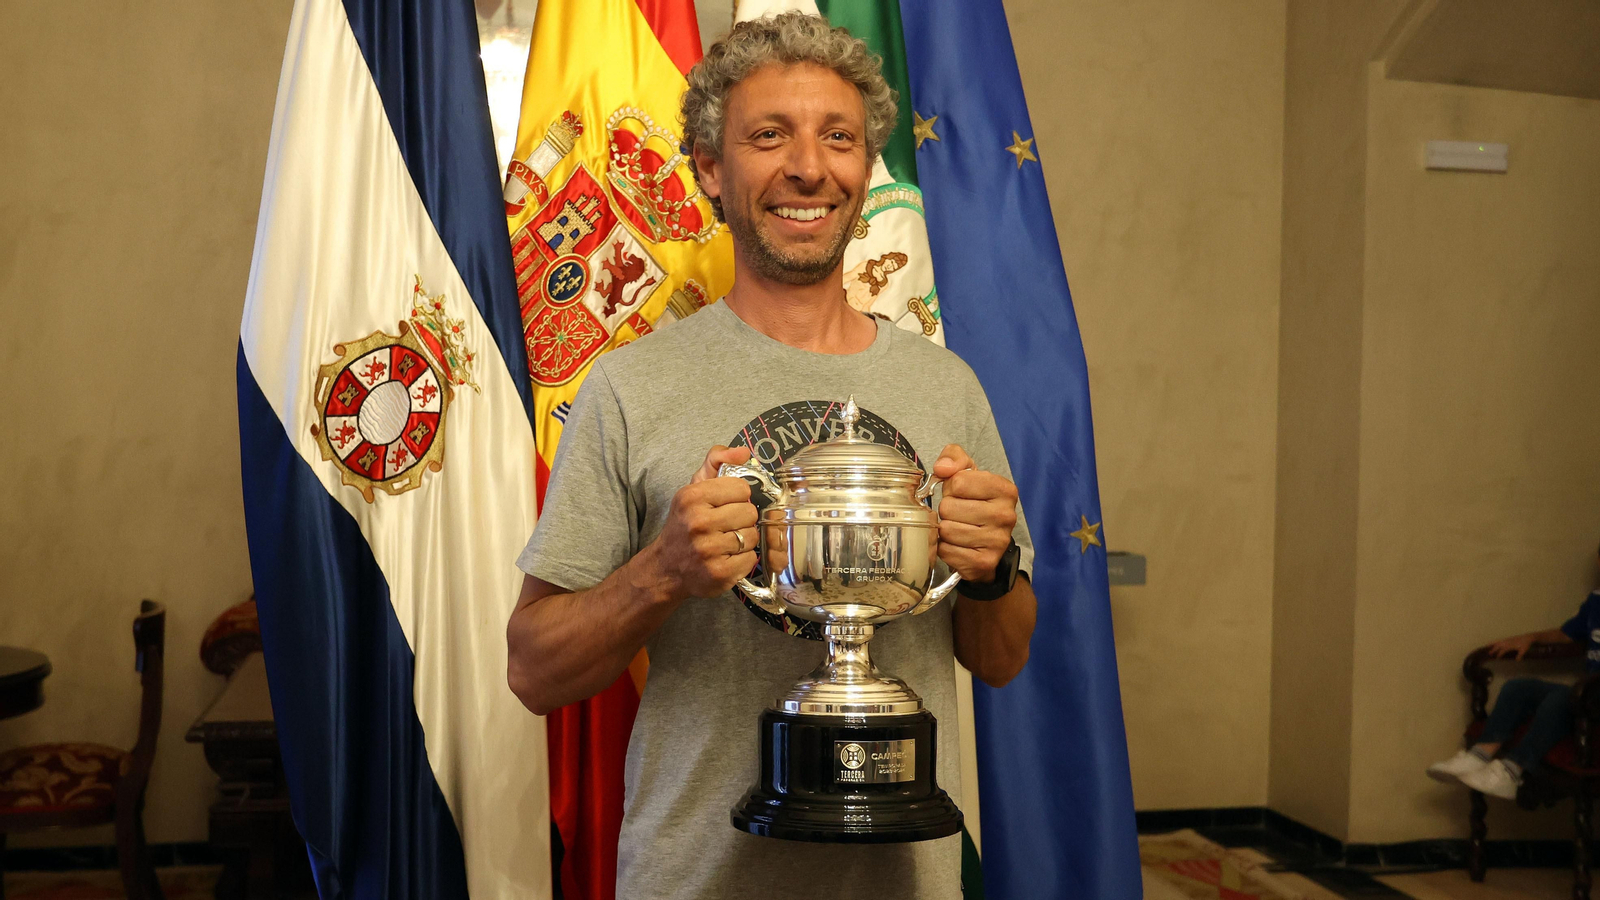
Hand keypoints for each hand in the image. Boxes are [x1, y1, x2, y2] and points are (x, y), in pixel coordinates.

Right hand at [653, 446, 757, 599]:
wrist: (666, 568)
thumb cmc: (684, 524)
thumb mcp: (693, 488)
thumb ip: (716, 461)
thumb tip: (744, 452)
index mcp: (692, 497)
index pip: (741, 488)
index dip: (737, 496)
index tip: (726, 504)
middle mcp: (698, 523)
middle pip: (749, 512)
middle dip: (741, 518)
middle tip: (726, 525)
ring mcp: (708, 551)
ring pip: (752, 535)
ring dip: (743, 539)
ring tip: (726, 541)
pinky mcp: (719, 574)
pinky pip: (751, 558)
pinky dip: (743, 559)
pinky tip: (727, 557)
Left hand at [932, 444, 1018, 582]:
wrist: (986, 544)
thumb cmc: (973, 502)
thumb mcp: (967, 473)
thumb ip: (953, 457)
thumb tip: (942, 468)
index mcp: (1005, 489)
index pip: (958, 482)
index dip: (951, 487)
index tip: (960, 494)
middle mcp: (1006, 515)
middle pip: (949, 507)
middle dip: (946, 510)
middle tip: (957, 513)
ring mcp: (997, 541)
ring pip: (947, 529)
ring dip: (944, 529)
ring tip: (957, 528)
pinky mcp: (984, 562)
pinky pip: (946, 551)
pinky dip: (945, 548)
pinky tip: (956, 545)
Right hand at [1486, 634, 1538, 660]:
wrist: (1528, 638)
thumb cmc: (1525, 644)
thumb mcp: (1523, 650)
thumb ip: (1520, 655)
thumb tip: (1517, 661)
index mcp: (1509, 645)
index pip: (1502, 650)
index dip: (1499, 654)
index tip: (1497, 658)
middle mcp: (1506, 642)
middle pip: (1498, 646)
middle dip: (1493, 650)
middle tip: (1489, 654)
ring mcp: (1506, 640)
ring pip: (1497, 642)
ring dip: (1491, 644)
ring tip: (1486, 646)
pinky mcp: (1507, 638)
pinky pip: (1499, 640)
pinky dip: (1495, 641)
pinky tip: (1493, 643)